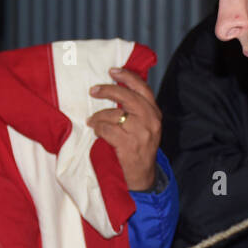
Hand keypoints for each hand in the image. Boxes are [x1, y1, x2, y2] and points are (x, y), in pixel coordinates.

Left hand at [87, 68, 161, 190]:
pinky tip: (96, 132)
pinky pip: (107, 129)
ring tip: (92, 121)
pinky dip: (98, 129)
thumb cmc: (139, 148)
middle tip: (93, 90)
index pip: (142, 88)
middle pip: (127, 97)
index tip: (113, 71)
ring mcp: (140, 133)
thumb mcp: (145, 126)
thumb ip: (136, 110)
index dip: (127, 77)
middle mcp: (150, 121)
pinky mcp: (128, 145)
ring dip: (98, 117)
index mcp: (154, 113)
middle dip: (108, 90)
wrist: (142, 176)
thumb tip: (116, 89)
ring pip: (113, 114)